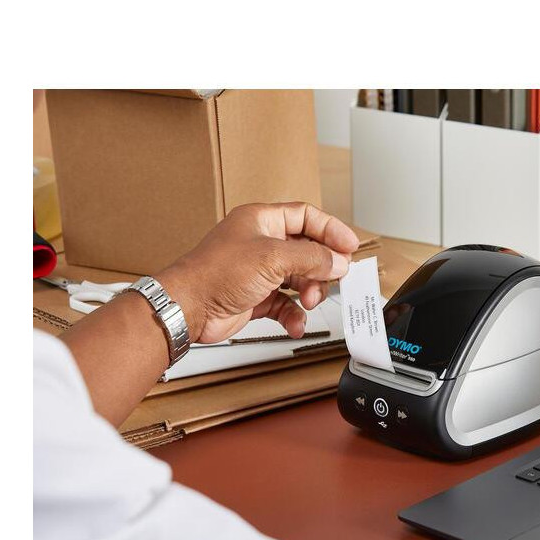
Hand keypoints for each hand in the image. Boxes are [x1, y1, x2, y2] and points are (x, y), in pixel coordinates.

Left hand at [157, 202, 360, 344]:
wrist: (190, 307)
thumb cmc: (215, 273)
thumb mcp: (272, 258)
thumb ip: (311, 258)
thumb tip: (338, 261)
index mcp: (262, 220)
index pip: (305, 217)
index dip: (330, 229)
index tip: (349, 245)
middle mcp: (261, 243)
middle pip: (306, 250)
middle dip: (321, 267)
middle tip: (334, 278)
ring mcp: (258, 271)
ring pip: (298, 278)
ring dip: (309, 292)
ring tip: (309, 301)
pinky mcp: (255, 296)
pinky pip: (285, 303)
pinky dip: (294, 314)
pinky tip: (296, 323)